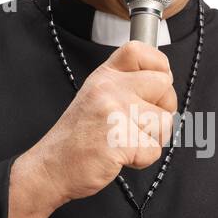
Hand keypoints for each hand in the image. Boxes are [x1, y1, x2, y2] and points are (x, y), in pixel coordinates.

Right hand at [28, 40, 178, 201]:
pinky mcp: (121, 140)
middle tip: (140, 123)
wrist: (53, 167)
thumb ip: (125, 84)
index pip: (141, 51)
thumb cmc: (76, 138)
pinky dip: (142, 159)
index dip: (158, 67)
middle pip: (163, 85)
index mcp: (105, 76)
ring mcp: (115, 113)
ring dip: (152, 138)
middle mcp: (109, 89)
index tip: (156, 85)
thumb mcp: (96, 97)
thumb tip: (162, 81)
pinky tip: (120, 155)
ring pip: (165, 120)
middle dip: (162, 108)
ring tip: (126, 141)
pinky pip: (154, 150)